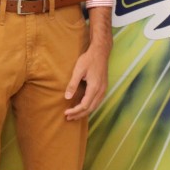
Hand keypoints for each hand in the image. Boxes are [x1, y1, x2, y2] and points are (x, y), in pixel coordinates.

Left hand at [63, 6, 112, 120]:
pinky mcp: (103, 87)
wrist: (100, 52)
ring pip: (95, 106)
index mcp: (94, 87)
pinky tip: (84, 107)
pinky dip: (90, 107)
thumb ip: (73, 84)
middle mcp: (101, 90)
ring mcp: (104, 89)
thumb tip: (67, 97)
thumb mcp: (78, 70)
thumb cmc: (88, 59)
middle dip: (79, 114)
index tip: (66, 113)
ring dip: (85, 112)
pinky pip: (97, 101)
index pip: (84, 105)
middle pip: (90, 108)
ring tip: (75, 115)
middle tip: (68, 118)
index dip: (75, 111)